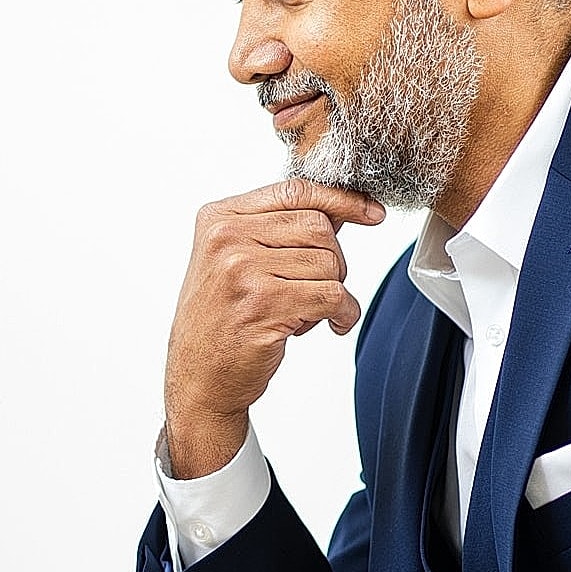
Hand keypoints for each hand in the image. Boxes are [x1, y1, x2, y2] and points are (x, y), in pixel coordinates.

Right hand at [162, 180, 384, 478]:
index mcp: (218, 218)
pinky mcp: (263, 304)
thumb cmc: (220, 323)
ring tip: (306, 313)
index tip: (371, 212)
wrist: (199, 380)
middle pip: (318, 226)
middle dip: (333, 260)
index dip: (341, 199)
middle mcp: (226, 238)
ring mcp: (242, 269)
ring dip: (332, 292)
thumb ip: (277, 231)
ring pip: (328, 263)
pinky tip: (331, 325)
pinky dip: (343, 313)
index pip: (294, 190)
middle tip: (319, 290)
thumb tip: (341, 210)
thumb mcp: (234, 262)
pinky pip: (332, 296)